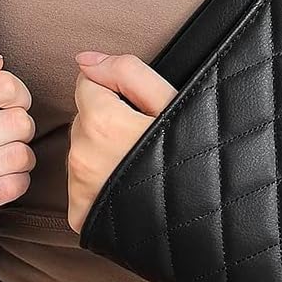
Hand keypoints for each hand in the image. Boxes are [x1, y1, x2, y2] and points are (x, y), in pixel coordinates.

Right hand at [0, 44, 36, 220]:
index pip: (1, 86)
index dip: (16, 90)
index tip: (9, 98)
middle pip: (16, 123)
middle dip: (21, 122)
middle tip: (8, 126)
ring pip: (18, 156)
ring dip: (21, 152)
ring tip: (5, 148)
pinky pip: (10, 188)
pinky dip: (16, 178)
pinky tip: (0, 171)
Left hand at [66, 51, 178, 233]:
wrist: (202, 221)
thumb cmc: (194, 158)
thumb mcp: (171, 102)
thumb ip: (127, 71)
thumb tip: (85, 60)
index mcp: (101, 123)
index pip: (86, 84)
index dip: (115, 90)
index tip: (138, 109)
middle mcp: (82, 157)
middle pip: (84, 118)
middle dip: (107, 120)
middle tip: (142, 138)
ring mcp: (79, 190)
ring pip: (82, 150)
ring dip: (101, 151)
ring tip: (136, 164)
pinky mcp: (80, 216)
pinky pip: (80, 184)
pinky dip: (98, 182)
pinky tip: (126, 186)